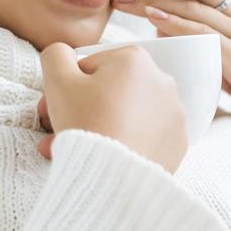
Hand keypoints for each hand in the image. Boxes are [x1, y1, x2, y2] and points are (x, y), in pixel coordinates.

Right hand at [35, 42, 188, 172]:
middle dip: (81, 110)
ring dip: (100, 128)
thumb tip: (62, 54)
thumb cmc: (86, 123)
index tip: (53, 108)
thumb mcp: (58, 80)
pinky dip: (125, 145)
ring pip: (126, 116)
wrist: (114, 176)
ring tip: (77, 149)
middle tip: (58, 132)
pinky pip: (145, 138)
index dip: (66, 87)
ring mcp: (174, 114)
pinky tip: (103, 158)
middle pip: (110, 92)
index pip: (90, 67)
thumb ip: (56, 55)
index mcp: (135, 60)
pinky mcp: (176, 143)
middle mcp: (162, 81)